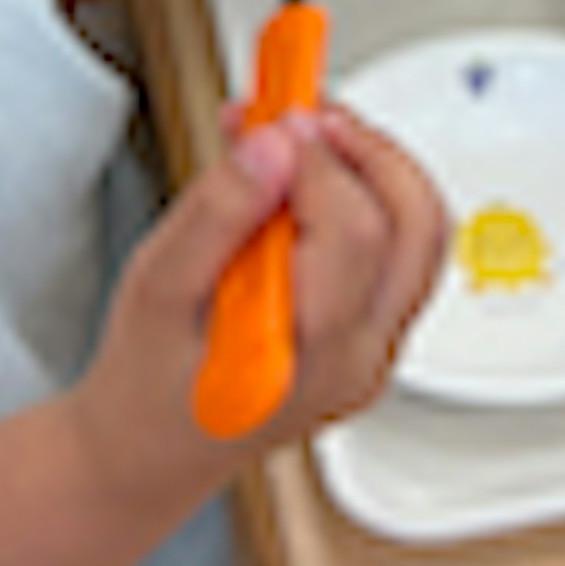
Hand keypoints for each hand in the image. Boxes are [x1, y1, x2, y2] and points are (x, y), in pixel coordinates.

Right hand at [78, 108, 447, 491]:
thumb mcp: (155, 289)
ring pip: (420, 232)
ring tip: (305, 135)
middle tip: (302, 113)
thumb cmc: (144, 383)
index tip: (273, 117)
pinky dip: (368, 194)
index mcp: (314, 356)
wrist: (146, 451)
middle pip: (414, 223)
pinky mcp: (373, 333)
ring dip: (373, 165)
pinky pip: (400, 249)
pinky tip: (309, 176)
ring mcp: (375, 348)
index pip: (355, 231)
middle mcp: (362, 356)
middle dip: (365, 148)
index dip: (320, 158)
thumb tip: (274, 146)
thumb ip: (217, 214)